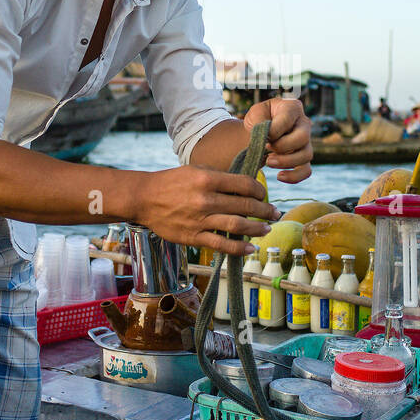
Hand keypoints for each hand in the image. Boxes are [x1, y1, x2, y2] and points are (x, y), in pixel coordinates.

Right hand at [137, 166, 277, 256]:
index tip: (264, 195)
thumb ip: (220, 177)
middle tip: (275, 213)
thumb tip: (245, 184)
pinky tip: (250, 248)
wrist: (144, 198)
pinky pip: (222, 244)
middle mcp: (206, 199)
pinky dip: (239, 247)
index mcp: (208, 179)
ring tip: (266, 229)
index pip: (245, 185)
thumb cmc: (172, 182)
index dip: (259, 191)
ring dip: (257, 228)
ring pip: (237, 225)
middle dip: (265, 210)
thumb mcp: (196, 171)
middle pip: (245, 205)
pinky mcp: (194, 236)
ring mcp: (200, 219)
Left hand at [243, 97, 312, 184]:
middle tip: (266, 148)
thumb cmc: (260, 118)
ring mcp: (305, 142)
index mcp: (292, 108)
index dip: (274, 130)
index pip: (288, 119)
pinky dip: (294, 176)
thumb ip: (259, 120)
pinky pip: (306, 170)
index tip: (263, 137)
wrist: (261, 130)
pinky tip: (279, 176)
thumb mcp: (255, 113)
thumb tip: (266, 135)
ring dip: (287, 162)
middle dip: (283, 146)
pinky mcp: (302, 157)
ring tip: (268, 162)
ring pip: (306, 155)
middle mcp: (303, 124)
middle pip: (303, 137)